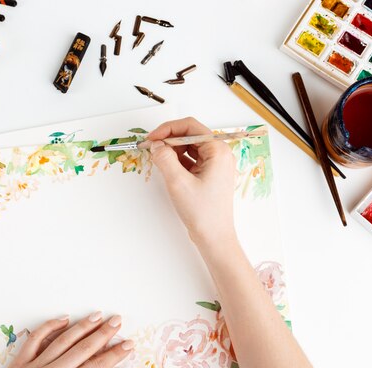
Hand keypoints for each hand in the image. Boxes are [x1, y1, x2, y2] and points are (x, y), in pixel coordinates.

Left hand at [0, 312, 133, 367]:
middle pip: (84, 348)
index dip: (115, 354)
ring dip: (82, 326)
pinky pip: (36, 338)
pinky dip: (50, 326)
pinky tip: (63, 319)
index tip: (127, 344)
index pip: (97, 366)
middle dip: (103, 333)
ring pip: (63, 339)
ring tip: (97, 316)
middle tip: (116, 321)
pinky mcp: (19, 362)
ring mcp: (34, 366)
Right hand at [147, 117, 236, 248]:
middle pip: (190, 135)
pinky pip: (191, 160)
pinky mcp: (209, 174)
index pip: (190, 126)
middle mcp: (219, 154)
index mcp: (218, 151)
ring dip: (172, 150)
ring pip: (189, 147)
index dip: (168, 129)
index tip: (152, 138)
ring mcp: (215, 164)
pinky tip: (167, 167)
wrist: (213, 236)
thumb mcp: (178, 182)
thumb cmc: (202, 212)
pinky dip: (178, 161)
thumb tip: (156, 145)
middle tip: (151, 148)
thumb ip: (165, 159)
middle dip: (169, 140)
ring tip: (158, 160)